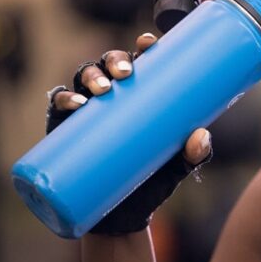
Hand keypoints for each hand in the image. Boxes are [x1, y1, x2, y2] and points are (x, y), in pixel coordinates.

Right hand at [45, 32, 212, 234]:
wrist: (124, 218)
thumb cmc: (154, 180)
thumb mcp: (179, 166)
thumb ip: (195, 153)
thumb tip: (201, 136)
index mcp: (142, 94)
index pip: (141, 60)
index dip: (143, 46)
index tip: (149, 44)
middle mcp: (114, 95)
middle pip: (110, 63)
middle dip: (115, 60)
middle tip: (127, 74)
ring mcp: (89, 110)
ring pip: (84, 77)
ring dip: (91, 75)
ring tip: (103, 89)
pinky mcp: (66, 129)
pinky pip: (59, 105)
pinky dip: (63, 99)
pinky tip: (73, 103)